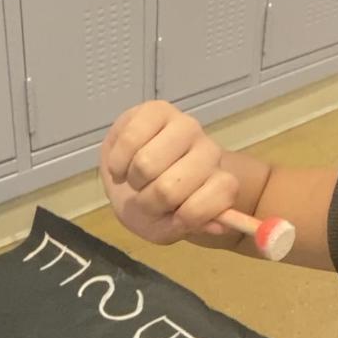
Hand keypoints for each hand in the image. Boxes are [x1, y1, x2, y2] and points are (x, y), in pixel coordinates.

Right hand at [100, 101, 239, 245]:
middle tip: (147, 197)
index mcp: (221, 183)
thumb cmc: (155, 206)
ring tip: (136, 180)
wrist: (132, 183)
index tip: (175, 217)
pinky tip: (122, 166)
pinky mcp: (156, 110)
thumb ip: (192, 225)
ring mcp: (185, 126)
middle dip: (148, 201)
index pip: (216, 197)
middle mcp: (209, 151)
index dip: (187, 217)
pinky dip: (117, 163)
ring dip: (132, 180)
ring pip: (145, 164)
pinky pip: (129, 141)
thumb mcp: (170, 228)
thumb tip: (218, 225)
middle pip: (168, 189)